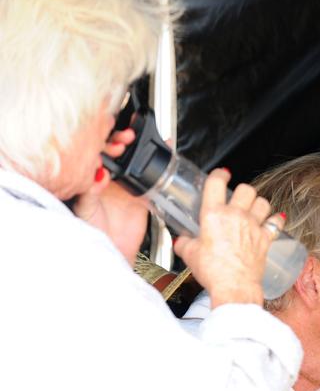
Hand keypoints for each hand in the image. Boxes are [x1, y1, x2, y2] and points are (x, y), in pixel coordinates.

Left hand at [73, 128, 147, 260]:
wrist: (115, 250)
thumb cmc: (94, 231)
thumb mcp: (86, 209)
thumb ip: (91, 191)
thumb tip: (99, 173)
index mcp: (92, 178)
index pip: (96, 153)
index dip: (103, 143)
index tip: (111, 144)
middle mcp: (110, 178)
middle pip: (115, 151)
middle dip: (120, 140)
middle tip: (125, 140)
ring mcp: (126, 185)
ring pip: (132, 159)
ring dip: (136, 147)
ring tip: (138, 140)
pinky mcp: (143, 193)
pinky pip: (151, 175)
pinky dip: (157, 162)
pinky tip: (162, 151)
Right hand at [173, 168, 284, 307]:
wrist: (234, 286)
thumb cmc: (213, 271)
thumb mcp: (190, 255)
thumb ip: (184, 243)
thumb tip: (182, 241)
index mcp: (214, 215)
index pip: (216, 183)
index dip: (219, 174)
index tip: (222, 174)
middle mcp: (236, 216)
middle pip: (245, 189)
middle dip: (241, 191)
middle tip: (237, 198)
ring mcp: (253, 226)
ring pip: (263, 202)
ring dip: (258, 203)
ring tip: (253, 208)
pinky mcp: (266, 238)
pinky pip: (276, 222)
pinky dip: (276, 220)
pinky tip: (273, 220)